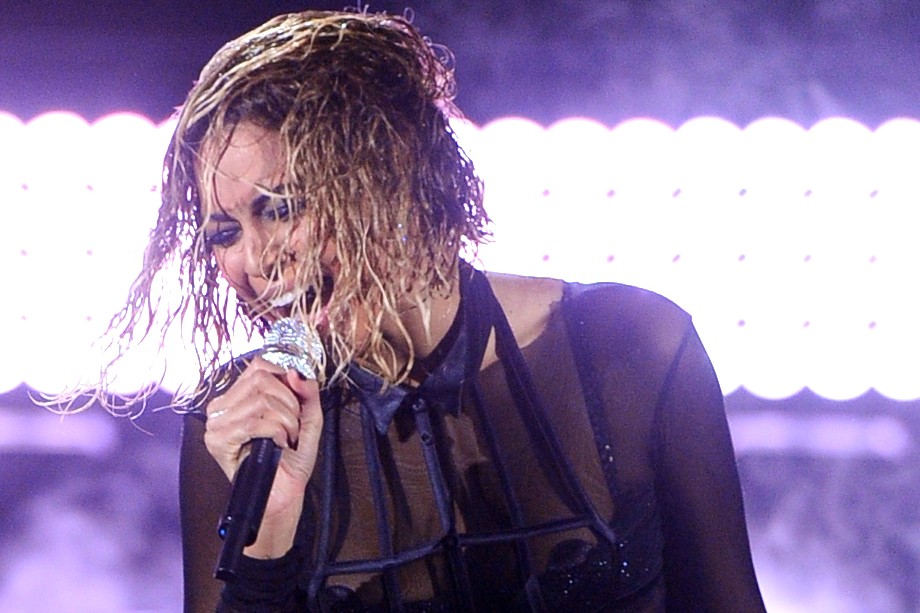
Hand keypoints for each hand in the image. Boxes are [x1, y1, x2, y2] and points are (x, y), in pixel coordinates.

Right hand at [203, 356, 322, 557]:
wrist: (283, 495)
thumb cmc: (292, 459)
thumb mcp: (308, 418)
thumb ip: (307, 392)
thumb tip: (295, 373)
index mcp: (239, 397)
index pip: (259, 366)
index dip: (284, 379)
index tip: (295, 403)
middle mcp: (222, 407)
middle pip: (262, 379)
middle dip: (289, 403)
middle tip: (292, 427)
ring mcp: (216, 424)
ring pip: (261, 400)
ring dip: (285, 421)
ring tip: (286, 438)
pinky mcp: (217, 441)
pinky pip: (254, 422)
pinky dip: (276, 432)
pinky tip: (276, 445)